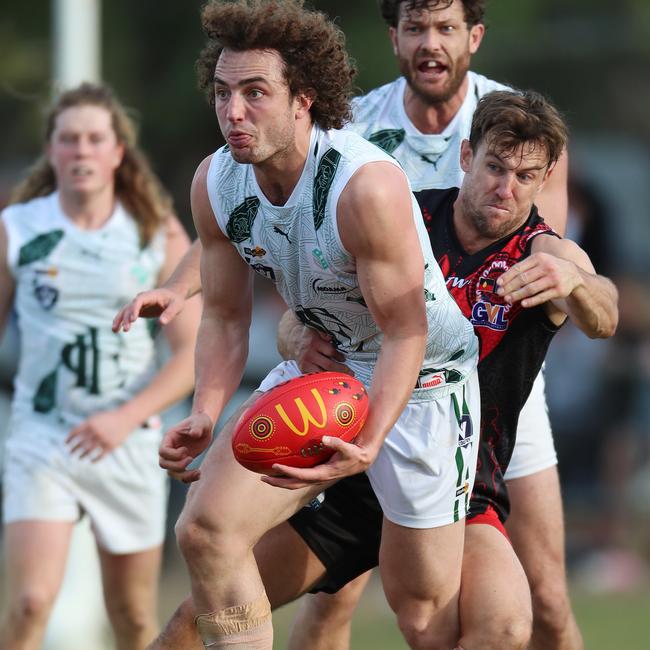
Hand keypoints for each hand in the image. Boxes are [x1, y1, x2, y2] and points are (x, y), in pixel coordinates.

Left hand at [66, 410, 134, 461]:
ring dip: (82, 455)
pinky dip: (95, 460)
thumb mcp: (96, 418)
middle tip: (71, 453)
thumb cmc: (108, 418)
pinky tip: (91, 461)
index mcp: (91, 423)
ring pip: (89, 451)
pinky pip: (100, 455)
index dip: (69, 439)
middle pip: (80, 443)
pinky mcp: (111, 445)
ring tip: (79, 458)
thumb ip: (85, 426)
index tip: (66, 444)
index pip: (75, 432)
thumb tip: (73, 435)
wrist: (126, 418)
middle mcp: (96, 431)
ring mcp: (103, 439)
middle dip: (74, 449)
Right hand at [112, 287, 185, 332]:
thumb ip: (170, 313)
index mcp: (150, 296)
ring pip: (125, 311)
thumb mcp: (177, 306)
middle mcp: (141, 298)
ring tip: (115, 331)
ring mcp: (138, 304)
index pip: (139, 301)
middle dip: (127, 318)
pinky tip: (116, 330)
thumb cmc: (175, 300)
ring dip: (119, 320)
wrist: (173, 294)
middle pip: (130, 307)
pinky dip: (121, 321)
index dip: (134, 309)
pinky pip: (127, 315)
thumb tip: (161, 323)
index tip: (132, 319)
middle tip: (126, 329)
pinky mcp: (138, 310)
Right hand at [158, 413, 213, 482]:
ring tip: (198, 472)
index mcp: (170, 437)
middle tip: (191, 458)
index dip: (173, 455)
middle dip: (177, 465)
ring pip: (171, 472)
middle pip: (163, 463)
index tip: (186, 450)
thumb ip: (198, 426)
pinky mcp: (182, 463)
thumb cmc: (201, 421)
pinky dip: (188, 478)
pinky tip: (199, 474)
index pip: (162, 451)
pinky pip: (180, 476)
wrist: (205, 427)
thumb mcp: (201, 421)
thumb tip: (194, 434)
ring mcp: (175, 457)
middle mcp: (170, 448)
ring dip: (183, 476)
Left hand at [261, 436, 377, 489]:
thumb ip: (337, 443)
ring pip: (295, 483)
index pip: (302, 475)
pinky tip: (280, 470)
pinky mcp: (316, 474)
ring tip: (266, 476)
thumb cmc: (354, 454)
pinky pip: (299, 478)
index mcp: (323, 473)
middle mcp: (317, 478)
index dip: (288, 472)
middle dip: (278, 482)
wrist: (361, 461)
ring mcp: (316, 477)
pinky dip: (288, 476)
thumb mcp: (348, 448)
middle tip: (263, 478)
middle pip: (294, 484)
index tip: (275, 466)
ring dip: (280, 481)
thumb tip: (324, 438)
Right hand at [289, 325, 351, 374]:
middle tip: (350, 373)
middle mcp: (310, 354)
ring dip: (333, 376)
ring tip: (343, 378)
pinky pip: (315, 376)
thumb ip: (326, 335)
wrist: (291, 340)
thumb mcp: (316, 330)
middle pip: (328, 364)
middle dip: (341, 369)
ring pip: (322, 373)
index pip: (330, 351)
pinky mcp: (303, 369)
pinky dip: (324, 378)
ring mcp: (306, 363)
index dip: (339, 356)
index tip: (344, 359)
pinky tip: (331, 380)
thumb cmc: (307, 335)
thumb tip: (334, 339)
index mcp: (314, 343)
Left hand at [497, 252, 582, 307]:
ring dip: (517, 295)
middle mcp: (547, 267)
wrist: (574, 274)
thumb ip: (524, 268)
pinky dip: (531, 301)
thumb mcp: (540, 262)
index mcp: (539, 258)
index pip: (519, 268)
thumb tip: (503, 279)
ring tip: (508, 299)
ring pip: (531, 288)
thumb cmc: (550, 268)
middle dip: (510, 287)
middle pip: (523, 279)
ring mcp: (554, 279)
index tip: (498, 283)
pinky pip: (542, 297)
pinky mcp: (559, 290)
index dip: (507, 276)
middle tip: (500, 293)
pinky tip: (523, 304)